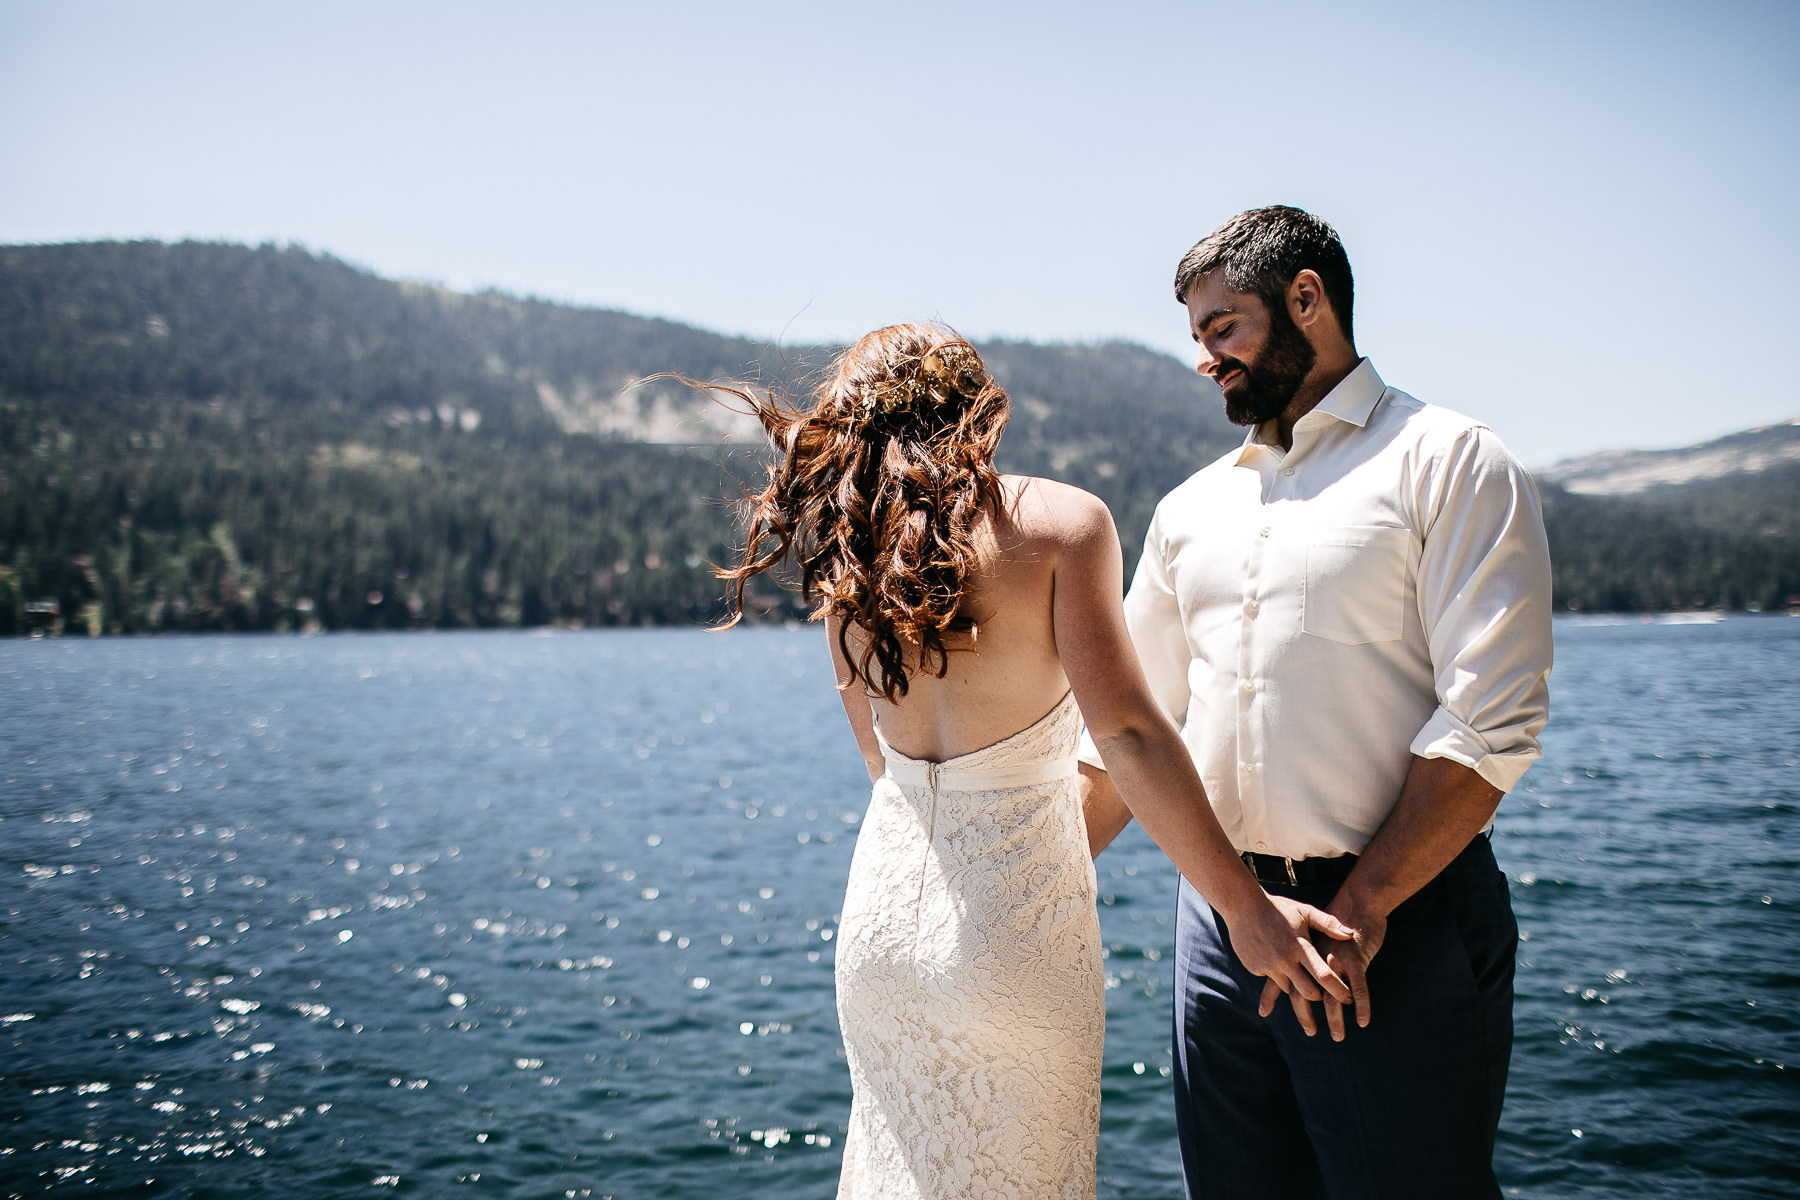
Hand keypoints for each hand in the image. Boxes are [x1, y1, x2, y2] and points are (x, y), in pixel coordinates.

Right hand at [1227, 893, 1354, 1025]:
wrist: (1243, 906)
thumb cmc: (1279, 908)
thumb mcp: (1305, 911)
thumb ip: (1328, 924)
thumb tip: (1350, 934)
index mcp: (1301, 946)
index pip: (1324, 975)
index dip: (1339, 990)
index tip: (1348, 997)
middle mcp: (1285, 960)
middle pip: (1308, 993)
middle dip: (1317, 996)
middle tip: (1321, 993)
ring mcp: (1268, 965)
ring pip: (1288, 989)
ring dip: (1295, 985)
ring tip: (1295, 971)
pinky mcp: (1255, 968)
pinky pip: (1271, 979)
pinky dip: (1276, 974)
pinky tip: (1273, 958)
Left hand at [1257, 902, 1385, 1039]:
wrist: (1357, 901)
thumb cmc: (1333, 917)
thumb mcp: (1305, 927)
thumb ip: (1294, 948)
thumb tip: (1280, 962)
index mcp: (1300, 952)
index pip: (1280, 976)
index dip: (1270, 994)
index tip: (1263, 1012)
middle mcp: (1314, 958)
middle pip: (1304, 991)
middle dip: (1304, 1014)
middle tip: (1309, 1032)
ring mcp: (1335, 959)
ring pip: (1331, 994)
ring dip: (1335, 1017)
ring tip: (1337, 1036)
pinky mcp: (1355, 959)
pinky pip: (1358, 987)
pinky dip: (1361, 1004)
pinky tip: (1362, 1020)